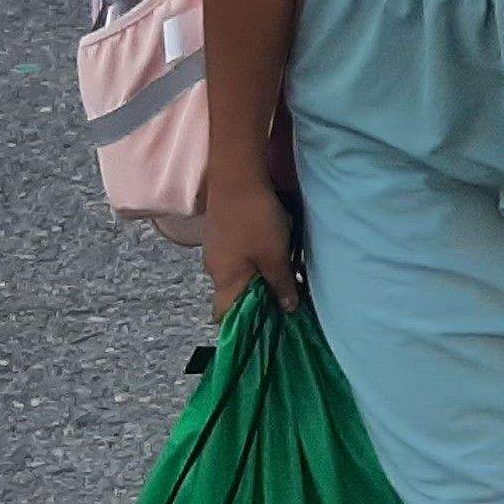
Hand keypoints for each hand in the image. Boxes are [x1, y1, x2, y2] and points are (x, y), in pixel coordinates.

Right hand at [201, 176, 301, 318]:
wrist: (237, 176)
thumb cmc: (255, 221)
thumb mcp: (275, 257)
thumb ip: (281, 285)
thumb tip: (288, 309)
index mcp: (225, 280)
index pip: (223, 315)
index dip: (241, 326)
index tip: (265, 328)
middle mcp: (215, 268)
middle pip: (233, 295)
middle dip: (256, 301)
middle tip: (283, 303)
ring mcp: (217, 249)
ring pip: (238, 274)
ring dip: (258, 278)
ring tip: (285, 277)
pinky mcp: (223, 233)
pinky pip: (239, 256)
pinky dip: (255, 261)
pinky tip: (274, 253)